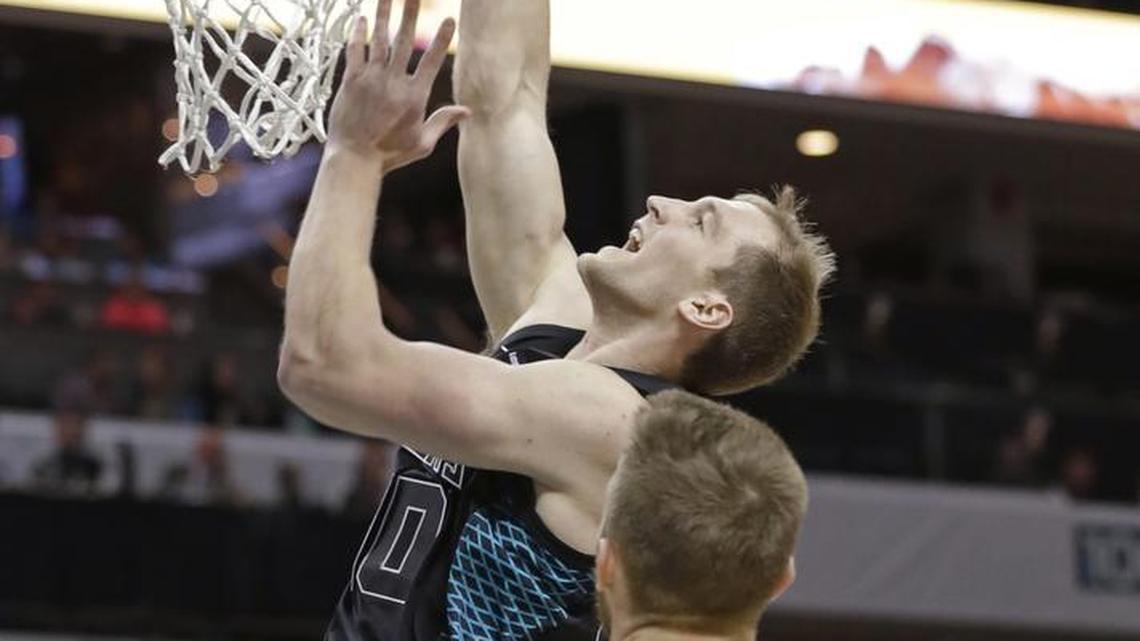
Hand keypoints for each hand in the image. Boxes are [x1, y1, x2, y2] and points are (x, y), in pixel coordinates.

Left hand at [327, 0, 469, 170]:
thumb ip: (444, 122)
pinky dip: (358, 34)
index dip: (441, 39)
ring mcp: (371, 79)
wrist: (355, 158)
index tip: (448, 19)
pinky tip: (361, 19)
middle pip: (405, 40)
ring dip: (385, 14)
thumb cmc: (390, 154)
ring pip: (380, 40)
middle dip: (410, 13)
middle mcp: (394, 82)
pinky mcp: (351, 81)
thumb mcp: (423, 143)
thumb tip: (468, 111)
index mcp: (415, 96)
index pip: (432, 61)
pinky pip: (355, 51)